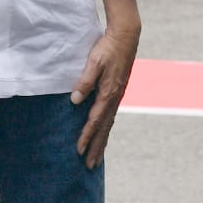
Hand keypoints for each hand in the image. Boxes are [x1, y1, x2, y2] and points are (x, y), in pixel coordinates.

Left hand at [71, 23, 139, 169]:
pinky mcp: (117, 91)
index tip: (78, 150)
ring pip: (109, 123)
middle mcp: (115, 98)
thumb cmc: (108, 47)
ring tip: (96, 156)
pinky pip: (111, 115)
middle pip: (104, 128)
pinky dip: (106, 128)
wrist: (126, 36)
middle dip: (96, 147)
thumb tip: (75, 100)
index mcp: (108, 93)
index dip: (86, 136)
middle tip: (90, 165)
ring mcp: (118, 96)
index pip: (95, 120)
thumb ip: (85, 81)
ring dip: (102, 141)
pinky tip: (102, 132)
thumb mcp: (94, 62)